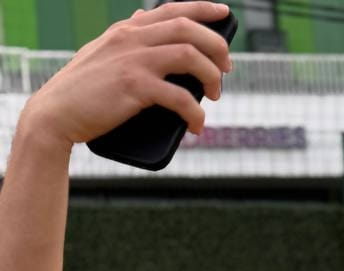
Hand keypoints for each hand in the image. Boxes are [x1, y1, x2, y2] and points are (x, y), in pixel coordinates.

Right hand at [25, 3, 231, 146]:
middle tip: (226, 69)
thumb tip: (146, 26)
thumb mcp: (104, 54)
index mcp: (127, 30)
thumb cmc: (82, 92)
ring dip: (211, 76)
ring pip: (190, 56)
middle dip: (216, 47)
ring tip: (214, 95)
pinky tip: (198, 125)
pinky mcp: (134, 87)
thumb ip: (127, 41)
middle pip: (189, 29)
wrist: (56, 113)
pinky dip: (195, 113)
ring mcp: (133, 61)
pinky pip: (180, 97)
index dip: (203, 8)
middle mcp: (132, 38)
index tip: (224, 13)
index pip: (172, 9)